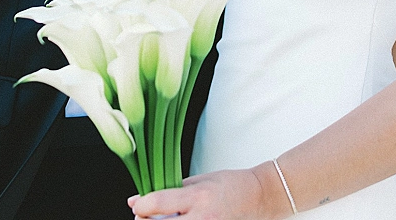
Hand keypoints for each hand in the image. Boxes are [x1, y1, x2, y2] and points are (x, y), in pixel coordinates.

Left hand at [128, 168, 271, 219]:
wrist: (259, 199)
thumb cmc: (229, 185)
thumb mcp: (199, 179)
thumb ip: (168, 190)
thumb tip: (136, 201)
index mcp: (198, 196)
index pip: (159, 203)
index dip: (142, 205)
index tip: (137, 204)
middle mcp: (202, 218)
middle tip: (144, 216)